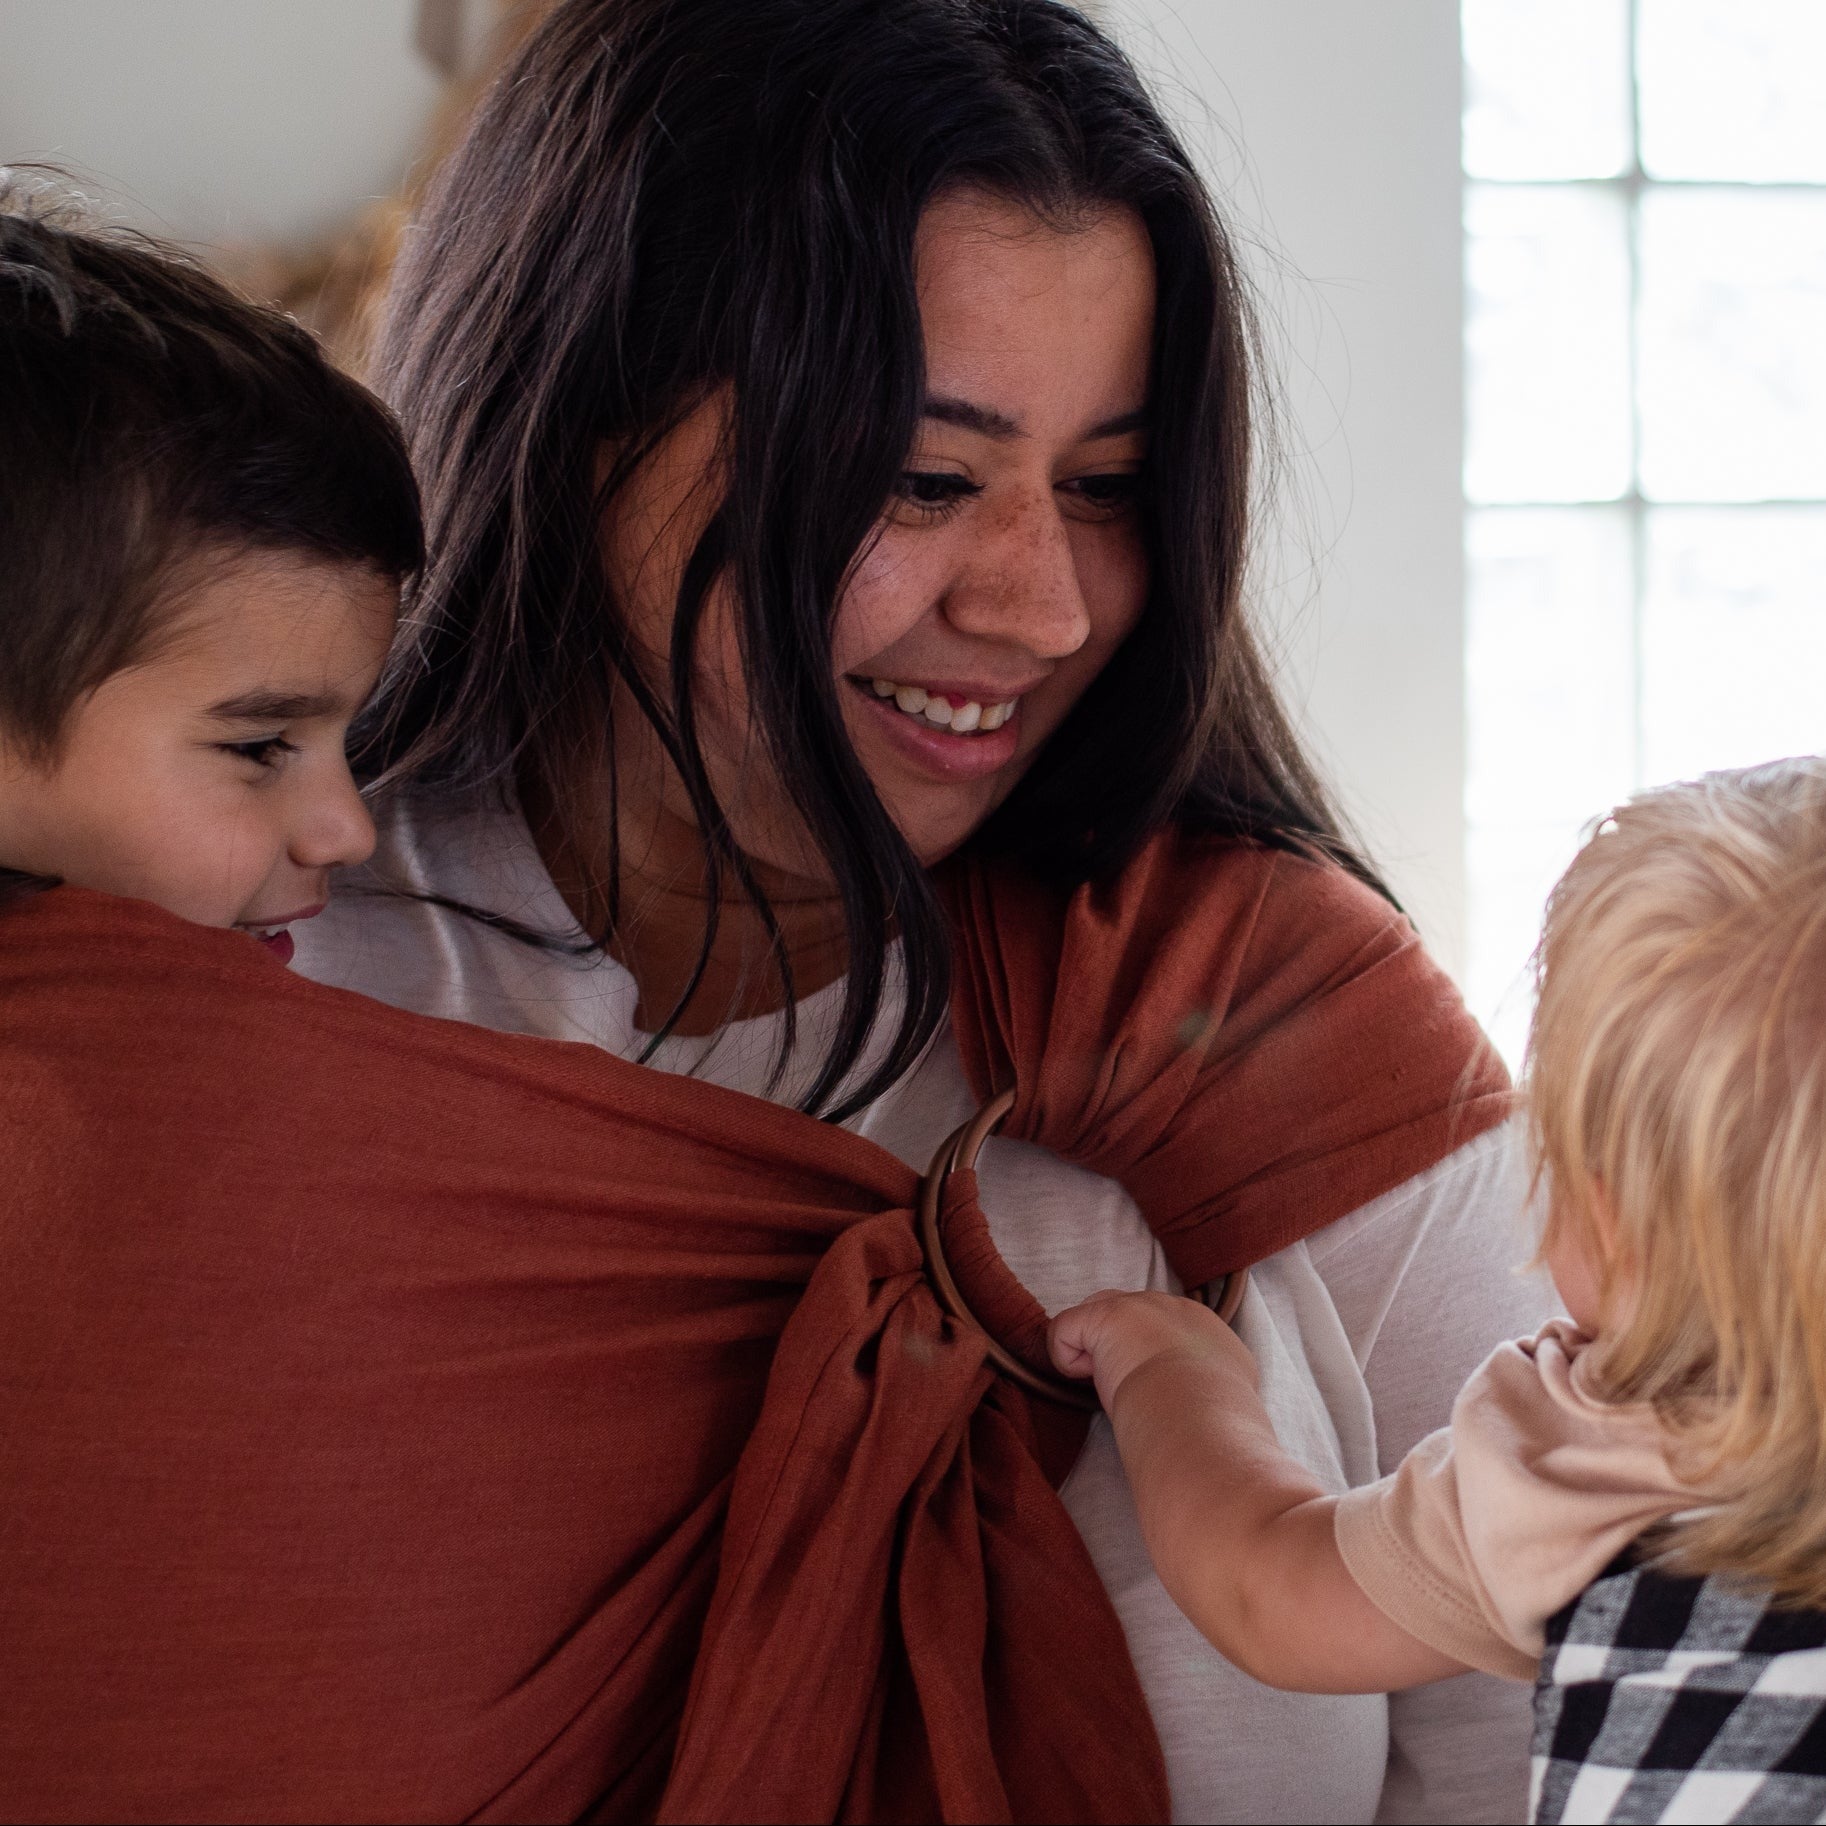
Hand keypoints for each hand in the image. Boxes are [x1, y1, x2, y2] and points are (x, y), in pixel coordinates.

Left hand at [1048, 1289, 1257, 1411]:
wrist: (1200, 1411)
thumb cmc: (1213, 1420)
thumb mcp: (1227, 1400)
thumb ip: (1212, 1389)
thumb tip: (1208, 1404)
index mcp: (1204, 1329)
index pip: (1165, 1327)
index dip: (1149, 1354)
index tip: (1150, 1386)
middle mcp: (1172, 1308)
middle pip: (1131, 1312)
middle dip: (1120, 1342)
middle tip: (1127, 1385)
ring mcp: (1138, 1306)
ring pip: (1097, 1309)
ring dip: (1093, 1346)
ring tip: (1105, 1383)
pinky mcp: (1105, 1315)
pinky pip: (1066, 1327)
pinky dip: (1066, 1357)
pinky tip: (1086, 1380)